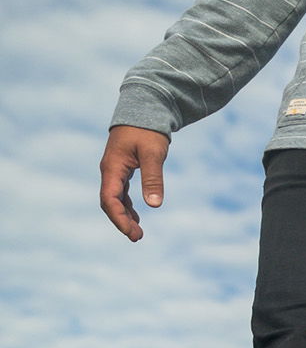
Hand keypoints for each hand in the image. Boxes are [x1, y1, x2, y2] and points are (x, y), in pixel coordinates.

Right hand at [100, 125, 171, 241]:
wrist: (144, 109)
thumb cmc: (148, 130)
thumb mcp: (153, 154)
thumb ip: (153, 178)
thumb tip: (154, 204)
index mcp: (113, 168)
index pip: (110, 199)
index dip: (119, 218)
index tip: (131, 233)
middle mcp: (110, 170)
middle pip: (110, 202)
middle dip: (121, 221)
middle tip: (137, 238)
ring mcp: (115, 170)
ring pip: (115, 198)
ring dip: (124, 216)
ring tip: (137, 232)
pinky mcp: (122, 168)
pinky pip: (120, 192)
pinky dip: (126, 206)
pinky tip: (136, 216)